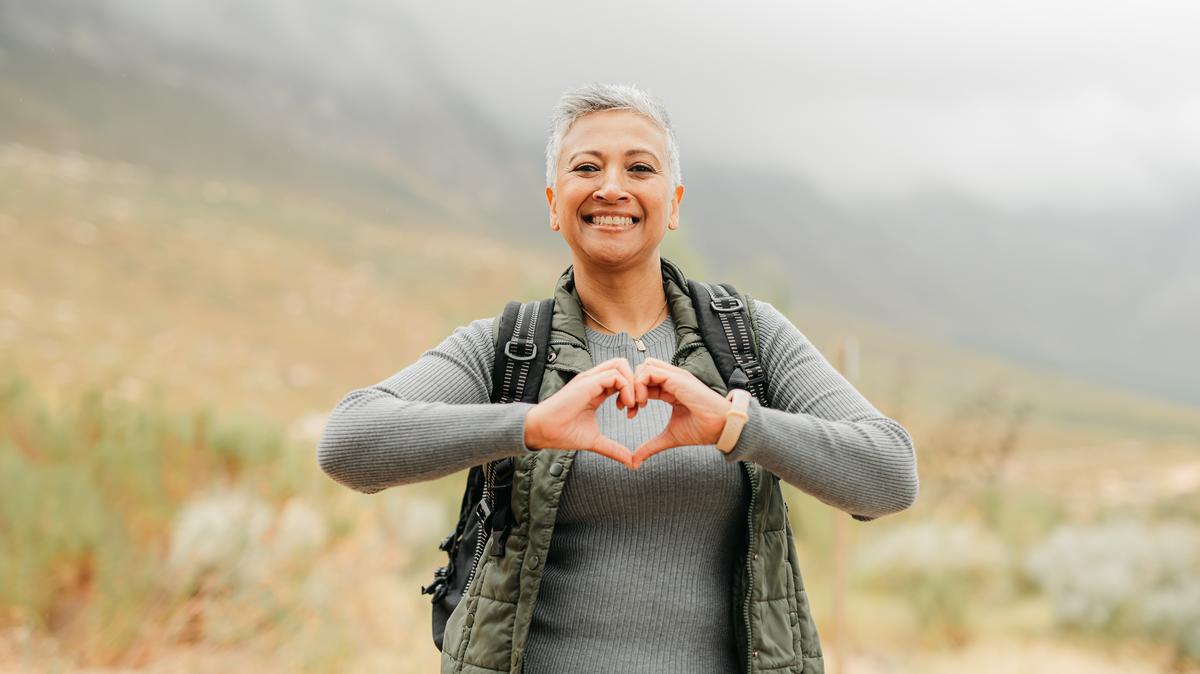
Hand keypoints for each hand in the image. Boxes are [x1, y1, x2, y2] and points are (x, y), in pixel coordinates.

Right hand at [523, 357, 641, 467]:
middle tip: (637, 405)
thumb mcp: (596, 440)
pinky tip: (624, 406)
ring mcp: (590, 379)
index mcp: (596, 389)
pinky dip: (626, 388)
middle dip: (636, 382)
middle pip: (622, 365)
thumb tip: (631, 463)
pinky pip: (615, 376)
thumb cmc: (564, 433)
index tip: (632, 412)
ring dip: (632, 384)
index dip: (632, 391)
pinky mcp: (587, 383)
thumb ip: (614, 448)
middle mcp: (593, 380)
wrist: (544, 431)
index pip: (621, 377)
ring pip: (620, 365)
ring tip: (632, 405)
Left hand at [630, 358, 731, 468]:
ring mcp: (675, 376)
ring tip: (636, 405)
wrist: (720, 429)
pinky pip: (650, 371)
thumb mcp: (669, 437)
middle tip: (626, 407)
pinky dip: (640, 384)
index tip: (628, 412)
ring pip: (644, 366)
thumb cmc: (701, 430)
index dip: (632, 395)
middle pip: (642, 370)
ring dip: (634, 384)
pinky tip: (642, 402)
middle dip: (629, 387)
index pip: (644, 382)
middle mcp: (672, 379)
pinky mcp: (677, 378)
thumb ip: (651, 446)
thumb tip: (634, 461)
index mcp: (670, 389)